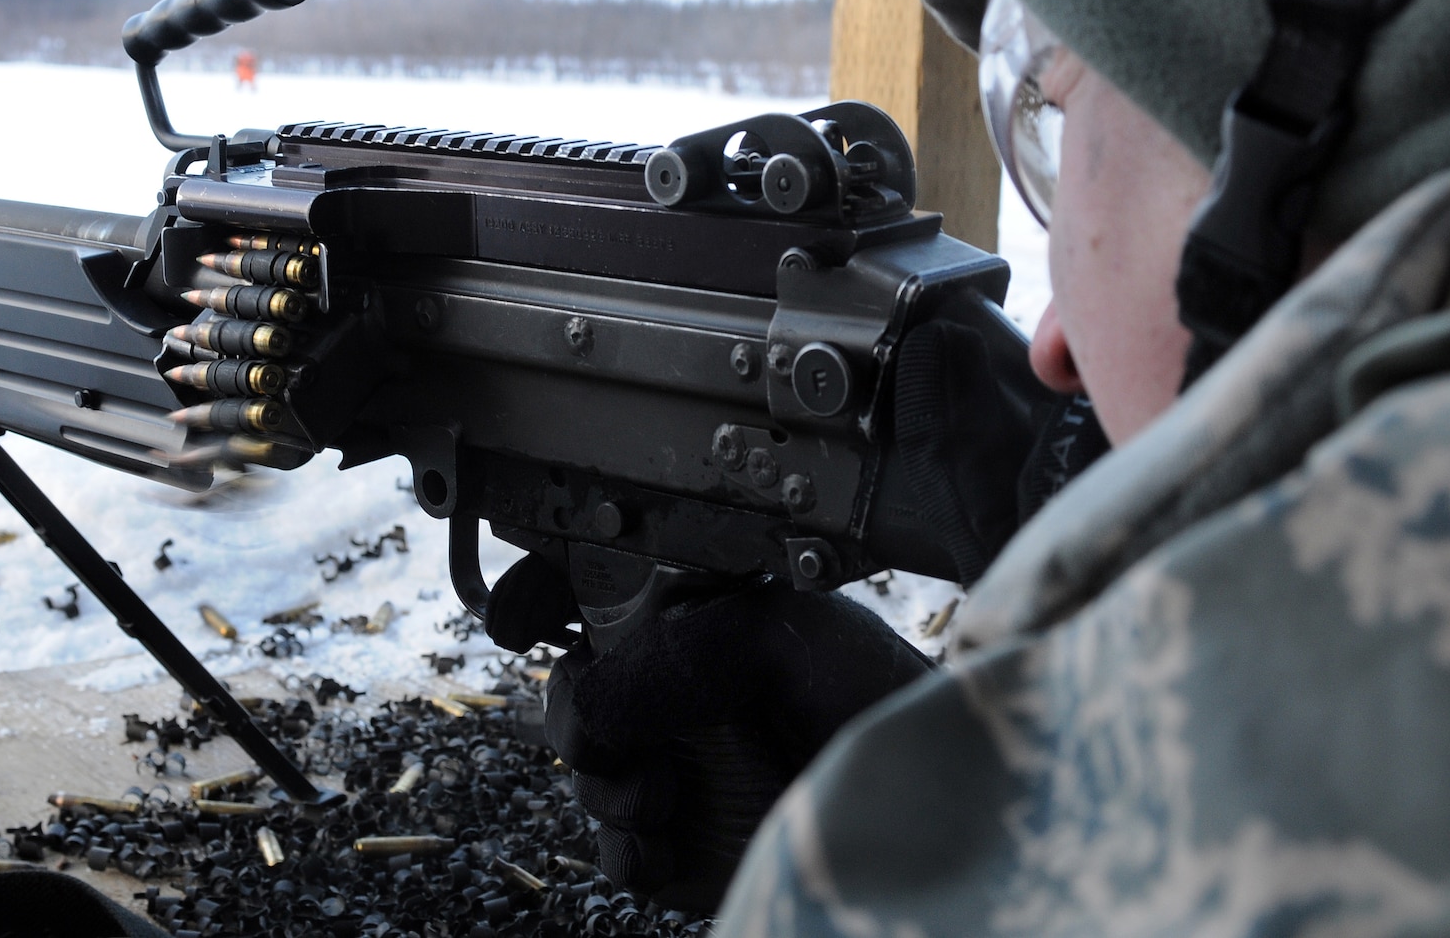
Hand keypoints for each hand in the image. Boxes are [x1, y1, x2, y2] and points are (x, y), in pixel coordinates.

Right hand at [538, 576, 932, 911]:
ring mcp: (686, 773)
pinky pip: (617, 854)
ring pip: (585, 776)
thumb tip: (587, 709)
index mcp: (700, 623)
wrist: (934, 810)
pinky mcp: (691, 849)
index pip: (596, 595)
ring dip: (602, 788)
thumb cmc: (879, 699)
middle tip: (609, 743)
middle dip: (573, 717)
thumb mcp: (772, 637)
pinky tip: (665, 846)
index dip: (543, 595)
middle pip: (572, 692)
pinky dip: (625, 852)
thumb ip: (666, 655)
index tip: (516, 620)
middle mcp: (684, 695)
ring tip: (662, 798)